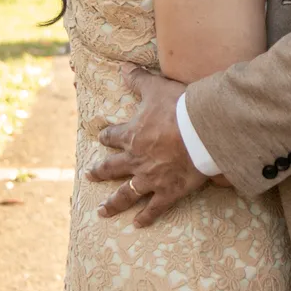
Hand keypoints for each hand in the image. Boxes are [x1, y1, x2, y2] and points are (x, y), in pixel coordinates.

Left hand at [89, 66, 207, 225]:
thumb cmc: (179, 109)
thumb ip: (138, 79)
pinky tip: (138, 224)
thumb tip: (123, 66)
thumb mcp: (156, 88)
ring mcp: (150, 178)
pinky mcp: (168, 191)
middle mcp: (136, 160)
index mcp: (132, 135)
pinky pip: (154, 208)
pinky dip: (146, 217)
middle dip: (100, 172)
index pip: (113, 136)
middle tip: (89, 176)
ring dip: (114, 203)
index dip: (107, 136)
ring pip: (126, 194)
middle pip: (112, 168)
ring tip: (102, 211)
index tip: (101, 138)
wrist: (201, 133)